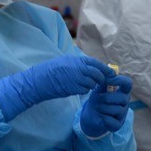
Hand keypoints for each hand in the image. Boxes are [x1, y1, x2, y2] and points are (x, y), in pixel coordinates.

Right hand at [0, 55, 114, 120]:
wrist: (40, 80)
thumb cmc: (51, 70)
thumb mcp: (65, 61)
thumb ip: (79, 64)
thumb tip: (92, 67)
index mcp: (76, 60)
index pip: (96, 63)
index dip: (105, 69)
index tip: (111, 73)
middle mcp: (78, 68)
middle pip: (97, 73)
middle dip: (101, 79)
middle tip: (102, 83)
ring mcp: (76, 78)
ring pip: (92, 83)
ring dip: (92, 85)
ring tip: (86, 85)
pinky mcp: (73, 88)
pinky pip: (84, 90)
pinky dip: (84, 90)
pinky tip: (78, 89)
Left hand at [80, 75, 132, 137]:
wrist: (91, 114)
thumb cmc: (98, 98)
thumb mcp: (100, 87)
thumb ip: (105, 80)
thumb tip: (109, 71)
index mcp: (122, 91)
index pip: (128, 83)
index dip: (119, 80)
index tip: (108, 80)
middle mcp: (125, 102)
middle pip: (122, 98)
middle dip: (107, 98)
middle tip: (98, 98)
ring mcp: (123, 114)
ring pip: (117, 110)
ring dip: (103, 108)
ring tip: (98, 107)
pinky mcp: (118, 125)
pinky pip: (112, 121)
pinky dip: (104, 119)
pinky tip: (101, 116)